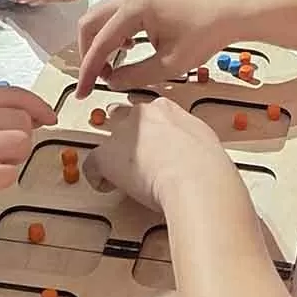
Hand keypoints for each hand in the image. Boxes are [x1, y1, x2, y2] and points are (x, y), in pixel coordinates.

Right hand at [0, 84, 54, 229]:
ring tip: (0, 161)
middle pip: (22, 120)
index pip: (15, 95)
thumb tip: (37, 113)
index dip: (39, 106)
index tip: (50, 118)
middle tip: (8, 149)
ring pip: (20, 143)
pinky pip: (7, 173)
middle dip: (25, 135)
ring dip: (18, 156)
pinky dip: (6, 176)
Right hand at [76, 0, 240, 95]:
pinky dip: (113, 30)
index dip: (89, 71)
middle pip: (90, 23)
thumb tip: (112, 83)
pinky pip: (115, 11)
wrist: (230, 11)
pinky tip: (127, 48)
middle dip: (88, 53)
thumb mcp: (170, 64)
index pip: (100, 42)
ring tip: (112, 66)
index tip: (83, 93)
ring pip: (101, 16)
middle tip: (94, 80)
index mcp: (134, 7)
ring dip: (100, 40)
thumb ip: (135, 75)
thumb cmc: (206, 33)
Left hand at [85, 94, 238, 214]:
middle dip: (125, 136)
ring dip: (113, 156)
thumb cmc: (205, 163)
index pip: (148, 113)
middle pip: (122, 118)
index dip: (149, 131)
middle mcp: (140, 115)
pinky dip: (98, 178)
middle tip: (136, 158)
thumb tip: (191, 149)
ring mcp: (121, 133)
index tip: (153, 145)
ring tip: (125, 176)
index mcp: (165, 109)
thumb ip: (190, 138)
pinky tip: (110, 188)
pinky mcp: (106, 155)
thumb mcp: (203, 139)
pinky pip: (91, 166)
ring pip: (107, 140)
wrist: (194, 175)